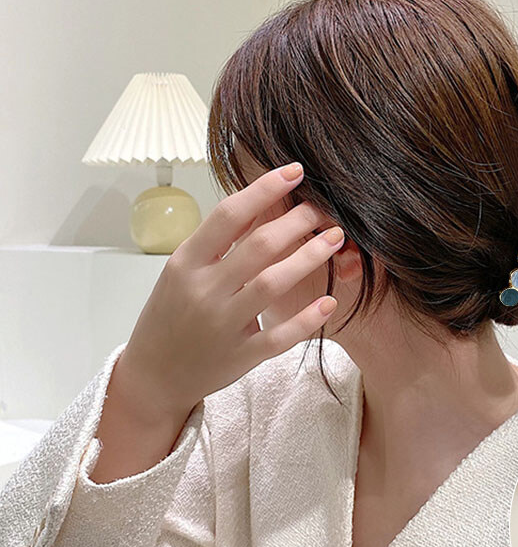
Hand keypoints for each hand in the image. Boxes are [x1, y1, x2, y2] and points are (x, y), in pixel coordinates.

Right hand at [117, 162, 342, 416]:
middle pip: (258, 246)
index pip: (227, 215)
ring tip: (335, 238)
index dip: (264, 189)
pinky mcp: (241, 357)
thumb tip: (260, 201)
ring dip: (309, 257)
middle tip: (322, 208)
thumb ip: (217, 242)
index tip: (294, 171)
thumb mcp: (182, 271)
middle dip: (296, 221)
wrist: (154, 374)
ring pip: (273, 284)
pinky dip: (307, 318)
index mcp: (185, 263)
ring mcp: (222, 326)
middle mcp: (203, 291)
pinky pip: (280, 336)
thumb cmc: (172, 314)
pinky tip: (328, 301)